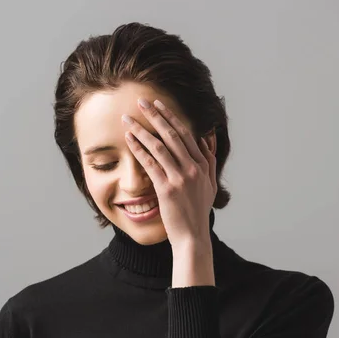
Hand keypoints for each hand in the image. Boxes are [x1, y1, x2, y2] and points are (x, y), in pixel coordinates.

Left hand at [122, 98, 216, 252]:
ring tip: (128, 119)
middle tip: (142, 101)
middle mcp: (194, 168)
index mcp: (203, 165)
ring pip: (159, 146)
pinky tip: (128, 139)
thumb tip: (205, 138)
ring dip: (142, 130)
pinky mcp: (167, 189)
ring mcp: (181, 178)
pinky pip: (150, 164)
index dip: (171, 116)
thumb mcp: (210, 184)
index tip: (158, 104)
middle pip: (172, 134)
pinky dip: (138, 149)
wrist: (193, 236)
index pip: (186, 133)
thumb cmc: (198, 211)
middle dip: (155, 115)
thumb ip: (209, 160)